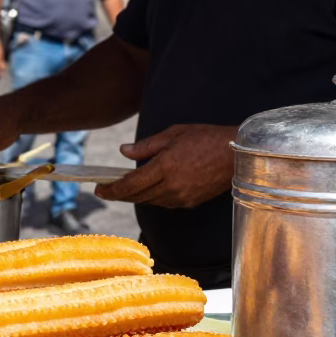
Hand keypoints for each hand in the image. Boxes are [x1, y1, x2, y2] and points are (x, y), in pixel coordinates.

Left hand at [94, 124, 235, 207]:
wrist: (236, 155)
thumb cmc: (206, 138)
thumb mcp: (173, 134)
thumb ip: (146, 146)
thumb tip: (124, 151)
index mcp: (165, 167)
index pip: (130, 185)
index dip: (112, 189)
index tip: (99, 189)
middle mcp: (171, 186)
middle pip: (137, 196)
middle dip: (119, 195)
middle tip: (106, 190)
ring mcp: (181, 197)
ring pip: (150, 201)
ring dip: (136, 196)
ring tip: (126, 188)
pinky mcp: (190, 203)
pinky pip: (164, 203)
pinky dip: (154, 197)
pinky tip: (150, 189)